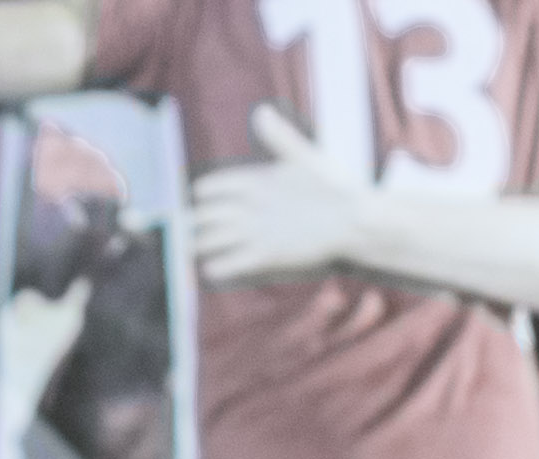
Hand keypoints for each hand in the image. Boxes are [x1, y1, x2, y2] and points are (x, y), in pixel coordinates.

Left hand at [186, 107, 377, 283]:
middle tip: (184, 230)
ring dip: (198, 247)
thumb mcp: (302, 156)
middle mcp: (249, 205)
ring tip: (191, 250)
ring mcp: (256, 231)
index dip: (200, 196)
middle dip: (191, 223)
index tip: (197, 202)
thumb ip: (278, 137)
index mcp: (254, 179)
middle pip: (202, 216)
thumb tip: (261, 111)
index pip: (208, 187)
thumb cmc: (330, 187)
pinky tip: (212, 268)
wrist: (353, 220)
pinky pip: (227, 264)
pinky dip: (216, 267)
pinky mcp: (265, 255)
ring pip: (209, 241)